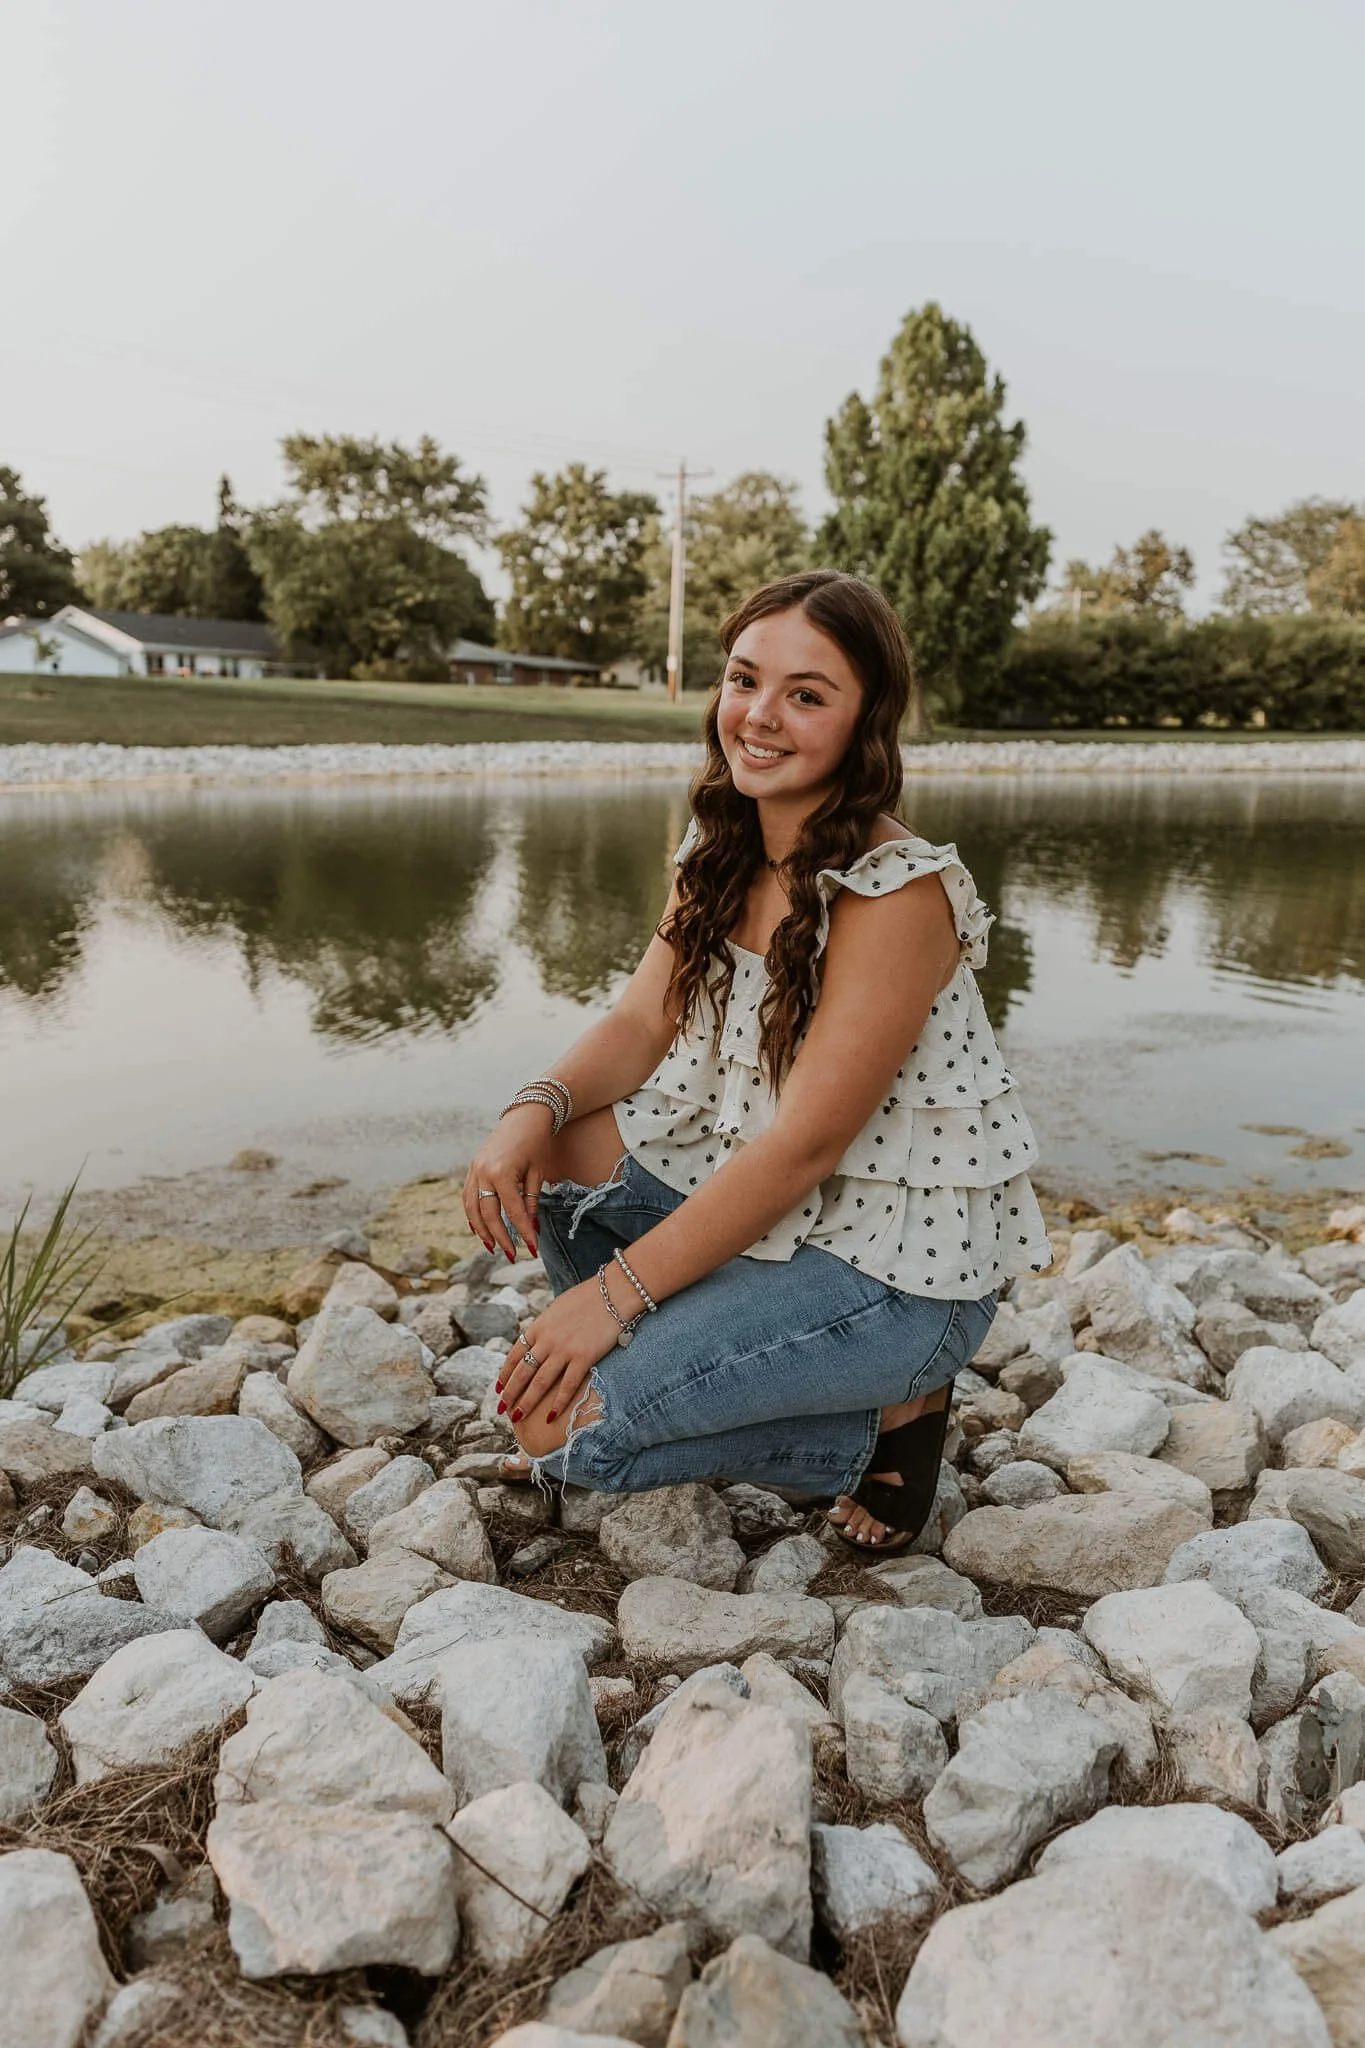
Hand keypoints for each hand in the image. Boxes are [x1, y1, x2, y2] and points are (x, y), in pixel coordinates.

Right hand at [463, 1105, 550, 1261]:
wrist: (524, 1116)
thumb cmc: (536, 1142)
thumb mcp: (539, 1172)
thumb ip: (532, 1200)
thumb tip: (530, 1227)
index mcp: (503, 1172)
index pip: (513, 1211)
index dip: (523, 1232)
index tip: (532, 1249)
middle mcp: (484, 1172)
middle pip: (488, 1214)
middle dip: (500, 1237)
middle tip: (511, 1255)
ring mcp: (474, 1170)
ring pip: (472, 1208)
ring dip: (481, 1230)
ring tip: (492, 1247)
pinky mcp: (472, 1168)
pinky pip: (468, 1196)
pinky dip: (472, 1214)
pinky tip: (478, 1228)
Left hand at [495, 1276, 619, 1425]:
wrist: (613, 1292)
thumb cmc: (589, 1297)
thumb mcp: (558, 1308)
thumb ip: (547, 1325)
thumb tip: (540, 1337)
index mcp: (539, 1326)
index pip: (515, 1354)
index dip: (505, 1373)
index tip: (499, 1388)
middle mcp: (547, 1340)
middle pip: (523, 1371)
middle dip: (510, 1392)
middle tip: (502, 1409)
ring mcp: (564, 1350)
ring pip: (539, 1382)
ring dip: (526, 1402)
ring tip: (517, 1417)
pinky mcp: (584, 1358)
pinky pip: (567, 1385)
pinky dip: (557, 1403)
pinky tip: (550, 1416)